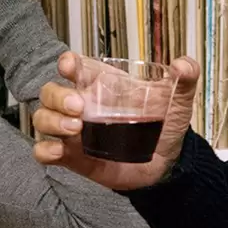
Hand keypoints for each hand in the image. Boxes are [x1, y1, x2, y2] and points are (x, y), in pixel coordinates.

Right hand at [32, 52, 200, 190]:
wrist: (167, 164)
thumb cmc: (165, 126)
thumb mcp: (177, 100)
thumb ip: (184, 78)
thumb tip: (183, 64)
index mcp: (100, 84)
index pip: (74, 66)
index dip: (67, 63)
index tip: (70, 66)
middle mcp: (81, 105)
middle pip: (50, 92)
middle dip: (58, 97)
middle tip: (79, 108)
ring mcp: (73, 131)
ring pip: (43, 118)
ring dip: (52, 121)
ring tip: (75, 129)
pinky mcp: (72, 157)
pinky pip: (44, 151)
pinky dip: (45, 150)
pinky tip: (58, 151)